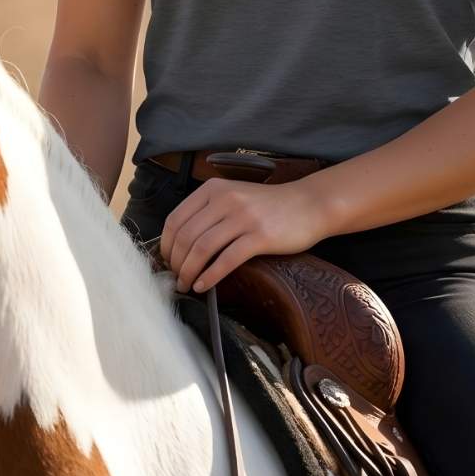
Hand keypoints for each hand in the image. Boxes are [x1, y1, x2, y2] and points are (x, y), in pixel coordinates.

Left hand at [160, 175, 325, 293]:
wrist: (308, 204)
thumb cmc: (269, 206)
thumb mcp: (234, 196)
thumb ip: (209, 211)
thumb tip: (180, 243)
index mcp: (213, 189)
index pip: (175, 219)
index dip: (166, 245)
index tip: (167, 262)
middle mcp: (225, 199)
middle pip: (186, 236)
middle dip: (176, 263)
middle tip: (177, 278)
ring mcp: (243, 217)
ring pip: (202, 249)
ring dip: (189, 272)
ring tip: (187, 285)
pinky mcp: (260, 236)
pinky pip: (226, 260)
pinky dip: (210, 276)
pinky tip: (204, 286)